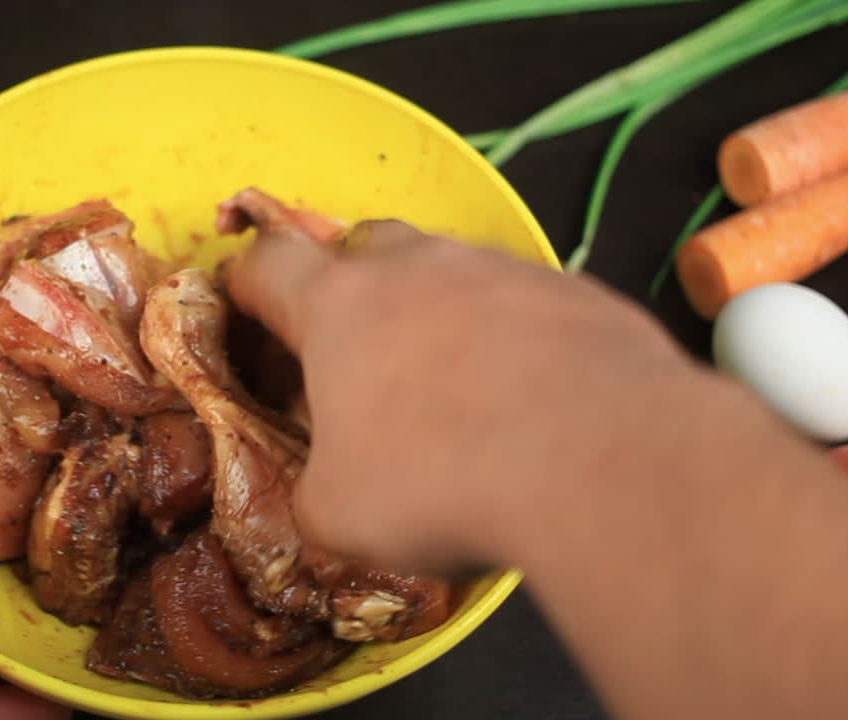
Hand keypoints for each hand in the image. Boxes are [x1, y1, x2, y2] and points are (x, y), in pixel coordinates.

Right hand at [226, 218, 707, 574]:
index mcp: (339, 304)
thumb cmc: (441, 479)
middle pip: (363, 247)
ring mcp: (501, 269)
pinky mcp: (573, 292)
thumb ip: (314, 488)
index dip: (248, 283)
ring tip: (452, 383)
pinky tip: (528, 394)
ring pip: (450, 271)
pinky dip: (512, 336)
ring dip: (438, 312)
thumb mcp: (338, 513)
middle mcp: (418, 266)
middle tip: (356, 354)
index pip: (268, 265)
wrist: (600, 460)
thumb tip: (324, 490)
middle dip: (350, 288)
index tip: (248, 306)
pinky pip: (524, 302)